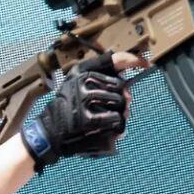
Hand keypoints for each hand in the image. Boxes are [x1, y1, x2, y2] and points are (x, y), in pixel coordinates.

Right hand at [21, 50, 148, 171]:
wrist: (48, 133)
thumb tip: (127, 82)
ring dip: (121, 115)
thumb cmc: (65, 110)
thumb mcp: (75, 85)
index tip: (145, 63)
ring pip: (121, 104)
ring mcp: (86, 101)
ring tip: (115, 121)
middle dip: (124, 100)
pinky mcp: (88, 120)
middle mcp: (84, 83)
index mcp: (83, 72)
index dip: (133, 60)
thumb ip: (97, 77)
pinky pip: (115, 120)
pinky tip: (114, 131)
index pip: (114, 60)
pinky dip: (118, 128)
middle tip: (123, 109)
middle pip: (121, 87)